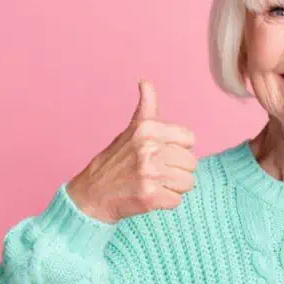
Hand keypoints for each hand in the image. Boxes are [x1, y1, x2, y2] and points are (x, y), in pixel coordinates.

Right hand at [67, 80, 197, 223]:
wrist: (92, 195)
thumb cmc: (115, 161)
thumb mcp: (131, 129)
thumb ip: (147, 106)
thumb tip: (145, 81)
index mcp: (148, 128)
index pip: (190, 139)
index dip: (178, 149)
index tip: (161, 153)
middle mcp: (149, 147)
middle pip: (191, 163)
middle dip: (176, 170)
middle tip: (155, 172)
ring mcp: (150, 172)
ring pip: (188, 183)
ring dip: (173, 187)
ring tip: (153, 184)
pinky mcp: (150, 196)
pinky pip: (177, 200)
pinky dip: (165, 202)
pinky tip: (149, 197)